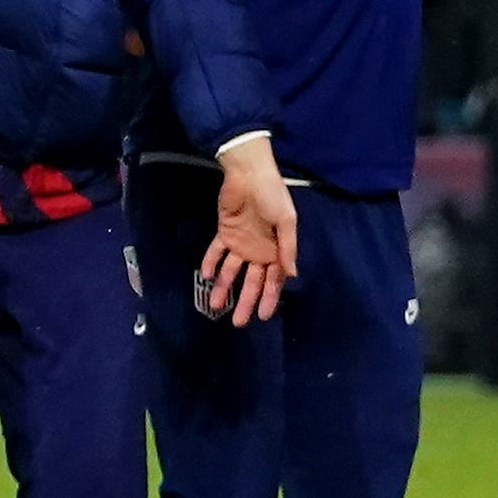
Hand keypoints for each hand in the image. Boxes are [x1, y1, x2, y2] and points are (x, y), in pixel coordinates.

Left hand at [200, 136, 298, 325]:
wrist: (250, 174)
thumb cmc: (273, 196)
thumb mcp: (287, 222)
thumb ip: (287, 249)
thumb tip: (292, 276)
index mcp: (277, 250)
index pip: (273, 281)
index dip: (269, 299)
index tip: (264, 317)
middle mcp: (259, 251)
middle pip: (252, 281)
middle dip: (246, 301)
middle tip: (237, 322)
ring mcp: (241, 243)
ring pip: (231, 271)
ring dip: (224, 287)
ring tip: (215, 305)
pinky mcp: (224, 233)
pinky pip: (216, 252)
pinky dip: (210, 263)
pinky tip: (205, 277)